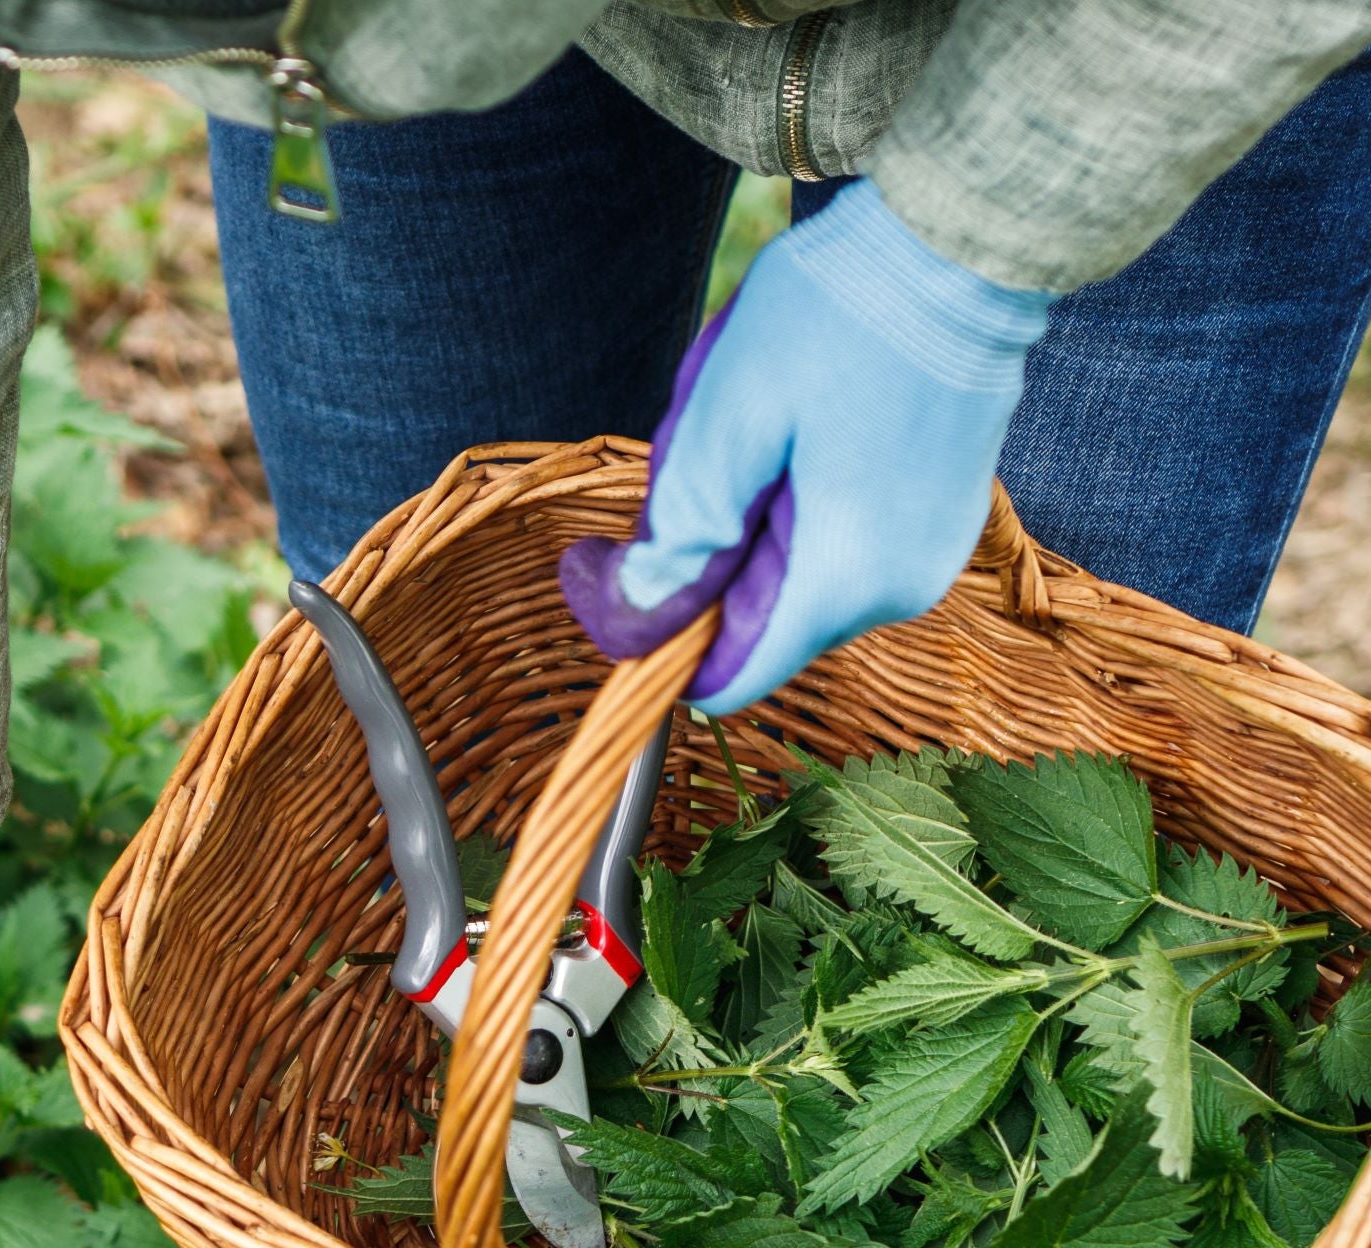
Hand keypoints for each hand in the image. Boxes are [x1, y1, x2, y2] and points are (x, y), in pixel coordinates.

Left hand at [560, 179, 1053, 715]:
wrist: (967, 235)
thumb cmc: (843, 310)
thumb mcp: (730, 412)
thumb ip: (683, 524)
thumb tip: (641, 607)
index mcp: (842, 579)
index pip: (731, 676)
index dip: (660, 639)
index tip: (616, 566)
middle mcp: (896, 591)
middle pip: (758, 624)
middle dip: (707, 560)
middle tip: (698, 446)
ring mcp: (930, 556)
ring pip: (797, 582)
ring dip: (753, 526)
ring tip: (760, 424)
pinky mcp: (943, 520)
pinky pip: (844, 546)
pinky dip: (800, 507)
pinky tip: (804, 426)